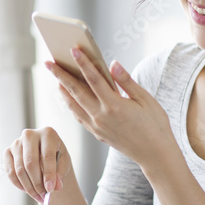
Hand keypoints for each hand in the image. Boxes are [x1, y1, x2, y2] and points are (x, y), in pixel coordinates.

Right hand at [4, 127, 73, 202]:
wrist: (45, 152)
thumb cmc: (56, 156)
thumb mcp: (63, 163)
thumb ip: (60, 173)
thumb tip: (55, 187)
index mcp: (47, 133)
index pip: (47, 155)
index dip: (49, 174)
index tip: (50, 189)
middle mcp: (29, 134)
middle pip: (30, 163)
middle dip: (37, 183)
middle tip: (44, 196)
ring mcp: (16, 143)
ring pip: (20, 170)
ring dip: (29, 187)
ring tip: (38, 196)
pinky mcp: (7, 152)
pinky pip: (10, 172)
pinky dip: (19, 184)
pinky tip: (28, 190)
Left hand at [47, 49, 173, 166]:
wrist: (155, 155)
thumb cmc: (155, 124)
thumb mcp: (145, 99)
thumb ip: (126, 81)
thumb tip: (113, 64)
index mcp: (115, 106)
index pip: (94, 79)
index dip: (83, 63)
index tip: (73, 50)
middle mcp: (101, 117)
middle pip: (76, 92)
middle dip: (61, 75)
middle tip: (49, 62)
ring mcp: (97, 127)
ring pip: (73, 105)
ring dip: (62, 90)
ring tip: (55, 77)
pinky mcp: (97, 134)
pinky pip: (79, 116)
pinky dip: (71, 105)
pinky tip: (68, 97)